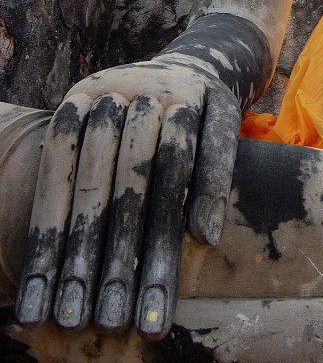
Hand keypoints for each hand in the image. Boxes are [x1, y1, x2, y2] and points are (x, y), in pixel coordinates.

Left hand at [14, 55, 240, 338]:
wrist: (198, 66)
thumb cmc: (137, 119)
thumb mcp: (98, 130)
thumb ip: (73, 182)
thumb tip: (39, 277)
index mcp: (85, 94)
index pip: (59, 169)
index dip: (50, 241)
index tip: (40, 307)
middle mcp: (129, 89)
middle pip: (112, 177)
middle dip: (102, 253)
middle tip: (96, 319)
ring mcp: (177, 92)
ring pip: (165, 169)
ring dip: (157, 240)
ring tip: (147, 305)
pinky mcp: (219, 103)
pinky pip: (216, 146)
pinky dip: (208, 187)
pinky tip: (203, 237)